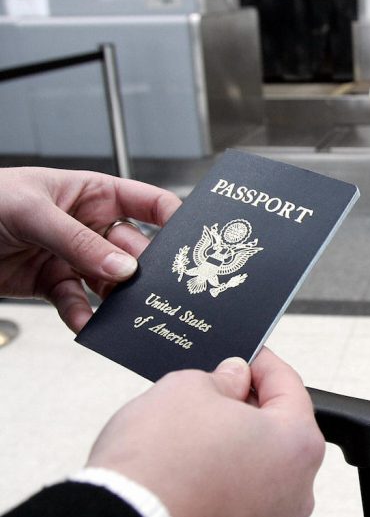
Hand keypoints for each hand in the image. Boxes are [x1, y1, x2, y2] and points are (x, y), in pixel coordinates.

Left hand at [0, 167, 179, 331]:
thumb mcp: (32, 213)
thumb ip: (79, 242)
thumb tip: (122, 268)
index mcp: (92, 194)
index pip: (147, 203)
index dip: (173, 220)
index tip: (192, 242)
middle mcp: (88, 225)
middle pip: (132, 250)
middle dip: (143, 271)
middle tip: (153, 290)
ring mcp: (70, 256)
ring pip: (108, 281)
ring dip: (115, 299)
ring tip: (122, 312)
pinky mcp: (49, 284)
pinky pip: (76, 302)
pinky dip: (82, 315)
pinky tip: (84, 322)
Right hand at [86, 348, 325, 516]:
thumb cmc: (158, 468)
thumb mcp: (187, 389)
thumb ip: (222, 378)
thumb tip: (232, 378)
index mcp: (298, 444)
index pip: (290, 387)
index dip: (263, 364)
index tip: (247, 356)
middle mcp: (295, 491)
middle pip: (278, 433)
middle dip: (248, 409)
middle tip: (216, 392)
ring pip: (258, 473)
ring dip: (233, 451)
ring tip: (192, 437)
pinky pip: (236, 505)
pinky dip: (219, 487)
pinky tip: (188, 475)